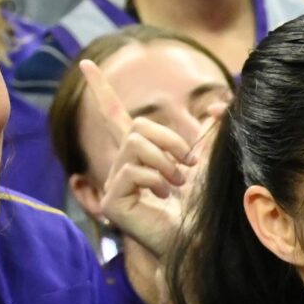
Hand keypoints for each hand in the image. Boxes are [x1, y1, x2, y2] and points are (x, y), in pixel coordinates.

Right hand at [79, 56, 207, 256]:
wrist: (200, 240)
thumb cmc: (204, 206)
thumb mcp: (208, 161)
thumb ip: (211, 133)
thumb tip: (218, 106)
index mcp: (139, 155)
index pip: (114, 115)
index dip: (100, 89)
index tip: (86, 63)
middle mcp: (121, 167)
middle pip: (137, 128)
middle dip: (169, 140)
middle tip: (188, 164)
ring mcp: (114, 185)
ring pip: (135, 145)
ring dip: (166, 160)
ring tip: (178, 182)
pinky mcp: (112, 202)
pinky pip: (131, 170)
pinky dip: (155, 178)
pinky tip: (164, 196)